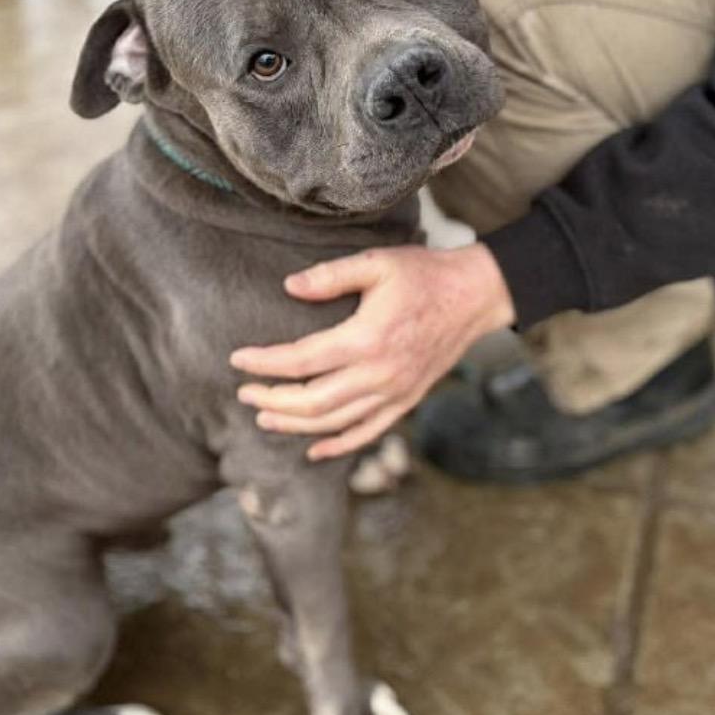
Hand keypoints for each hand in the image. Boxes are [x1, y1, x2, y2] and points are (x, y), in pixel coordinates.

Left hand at [230, 243, 515, 460]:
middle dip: (272, 400)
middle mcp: (379, 374)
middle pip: (312, 402)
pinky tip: (315, 450)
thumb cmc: (424, 275)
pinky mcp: (407, 401)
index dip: (265, 363)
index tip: (238, 359)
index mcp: (366, 339)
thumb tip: (289, 286)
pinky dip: (339, 445)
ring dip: (295, 425)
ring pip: (335, 423)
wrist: (476, 295)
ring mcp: (395, 393)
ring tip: (265, 417)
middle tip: (244, 393)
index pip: (302, 360)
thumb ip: (330, 276)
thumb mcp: (376, 264)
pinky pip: (368, 432)